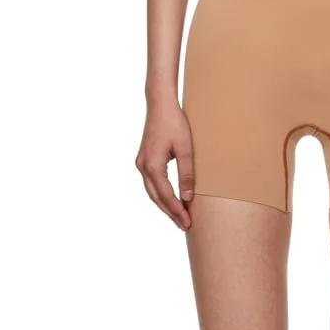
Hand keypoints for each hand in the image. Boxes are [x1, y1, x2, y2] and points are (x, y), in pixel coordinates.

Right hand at [136, 97, 194, 230]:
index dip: (176, 210)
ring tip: (179, 217)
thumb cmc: (174, 122)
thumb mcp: (186, 148)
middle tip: (185, 226)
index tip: (188, 222)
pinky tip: (171, 200)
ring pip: (152, 192)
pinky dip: (161, 194)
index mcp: (152, 164)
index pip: (165, 195)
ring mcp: (141, 163)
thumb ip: (187, 174)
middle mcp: (143, 166)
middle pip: (156, 197)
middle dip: (170, 212)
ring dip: (165, 205)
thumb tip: (188, 198)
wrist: (160, 104)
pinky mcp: (144, 160)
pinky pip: (152, 183)